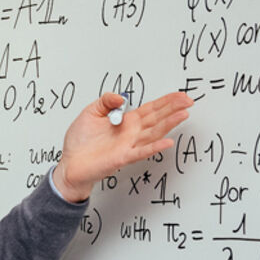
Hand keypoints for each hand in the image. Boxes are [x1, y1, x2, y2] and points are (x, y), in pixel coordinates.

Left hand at [53, 91, 193, 201]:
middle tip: (188, 100)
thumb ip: (106, 101)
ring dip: (169, 124)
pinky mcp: (123, 157)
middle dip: (173, 108)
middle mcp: (131, 132)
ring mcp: (129, 145)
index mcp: (125, 120)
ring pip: (154, 133)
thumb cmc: (80, 142)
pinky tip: (167, 142)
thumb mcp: (90, 112)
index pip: (150, 109)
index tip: (179, 95)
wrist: (70, 164)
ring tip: (183, 114)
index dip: (165, 101)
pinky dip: (155, 147)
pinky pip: (142, 151)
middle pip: (157, 118)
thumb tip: (121, 97)